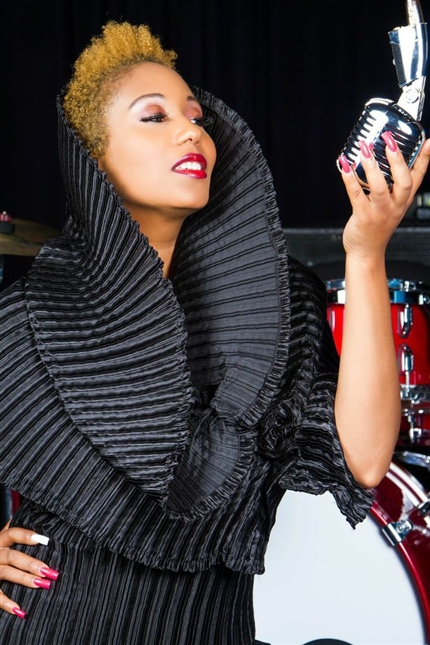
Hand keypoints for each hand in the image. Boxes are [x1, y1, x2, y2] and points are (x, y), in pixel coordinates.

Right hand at [0, 522, 58, 618]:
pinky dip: (6, 603)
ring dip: (25, 579)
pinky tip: (20, 610)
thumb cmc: (0, 550)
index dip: (26, 536)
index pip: (12, 533)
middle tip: (49, 570)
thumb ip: (17, 532)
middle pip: (13, 556)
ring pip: (6, 573)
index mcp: (0, 540)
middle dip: (32, 563)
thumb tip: (40, 521)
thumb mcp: (4, 540)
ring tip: (43, 584)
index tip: (44, 540)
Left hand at [338, 134, 429, 259]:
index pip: (418, 177)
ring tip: (365, 149)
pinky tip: (344, 166)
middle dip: (397, 160)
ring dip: (371, 167)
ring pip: (379, 188)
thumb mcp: (392, 205)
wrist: (367, 251)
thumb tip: (384, 159)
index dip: (425, 159)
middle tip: (389, 141)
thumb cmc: (377, 226)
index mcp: (403, 200)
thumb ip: (393, 186)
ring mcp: (380, 212)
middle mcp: (395, 206)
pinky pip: (356, 195)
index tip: (429, 141)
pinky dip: (349, 179)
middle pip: (404, 182)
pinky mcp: (363, 217)